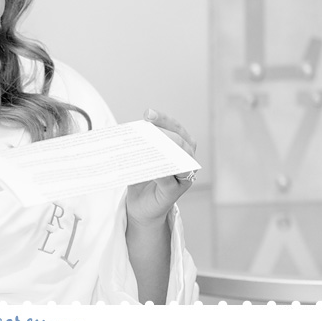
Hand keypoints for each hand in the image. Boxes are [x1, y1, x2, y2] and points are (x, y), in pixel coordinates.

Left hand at [126, 108, 196, 227]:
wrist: (140, 206)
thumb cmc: (142, 178)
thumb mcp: (141, 157)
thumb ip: (143, 144)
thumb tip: (134, 130)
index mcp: (181, 148)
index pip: (176, 129)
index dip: (164, 120)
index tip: (148, 113)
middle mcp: (187, 162)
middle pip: (181, 141)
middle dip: (163, 130)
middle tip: (145, 125)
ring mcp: (183, 178)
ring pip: (181, 158)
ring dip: (164, 148)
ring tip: (148, 141)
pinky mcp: (174, 192)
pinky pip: (168, 179)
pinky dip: (158, 171)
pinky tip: (147, 166)